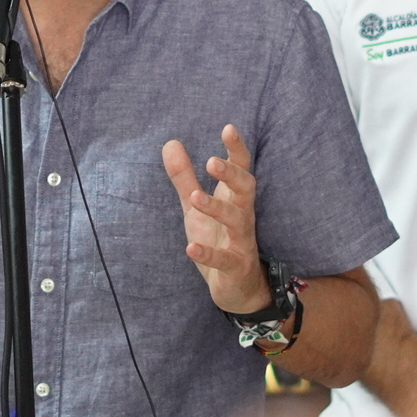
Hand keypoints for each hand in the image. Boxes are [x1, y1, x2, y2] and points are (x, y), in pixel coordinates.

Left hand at [163, 125, 267, 313]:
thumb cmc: (218, 239)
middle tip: (212, 161)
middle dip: (232, 175)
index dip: (237, 149)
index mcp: (234, 199)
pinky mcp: (235, 268)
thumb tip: (170, 143)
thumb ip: (184, 177)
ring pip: (238, 222)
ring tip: (195, 198)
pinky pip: (225, 260)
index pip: (241, 169)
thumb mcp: (196, 207)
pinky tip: (191, 248)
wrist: (239, 289)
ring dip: (218, 209)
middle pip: (246, 190)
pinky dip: (209, 254)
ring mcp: (241, 243)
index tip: (228, 128)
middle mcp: (243, 216)